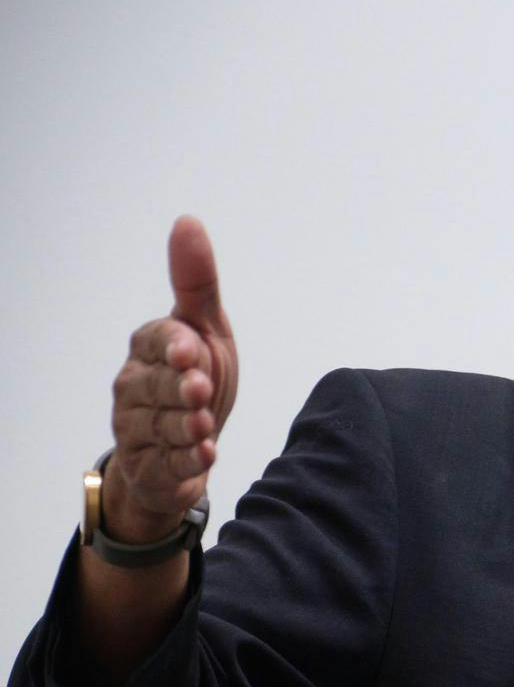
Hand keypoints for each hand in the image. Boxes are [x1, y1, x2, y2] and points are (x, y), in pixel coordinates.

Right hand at [106, 215, 236, 541]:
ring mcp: (137, 427)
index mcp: (149, 347)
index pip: (158, 341)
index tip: (191, 349)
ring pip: (160, 425)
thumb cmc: (197, 377)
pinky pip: (167, 464)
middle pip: (157, 386)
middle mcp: (134, 386)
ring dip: (185, 426)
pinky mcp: (150, 465)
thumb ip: (196, 283)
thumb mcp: (205, 329)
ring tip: (204, 426)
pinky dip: (187, 462)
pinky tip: (205, 456)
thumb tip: (188, 221)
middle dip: (180, 389)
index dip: (174, 347)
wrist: (188, 446)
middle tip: (200, 390)